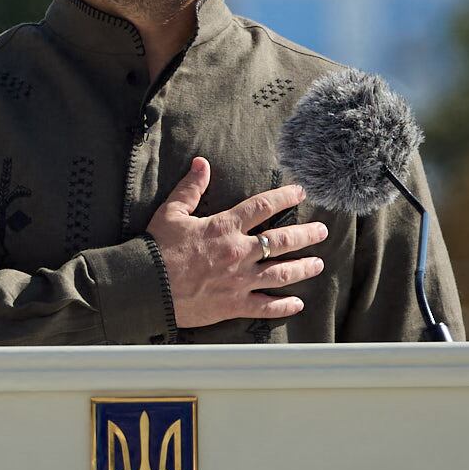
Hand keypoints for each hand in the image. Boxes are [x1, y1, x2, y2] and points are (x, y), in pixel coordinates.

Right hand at [142, 157, 325, 329]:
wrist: (146, 286)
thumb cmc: (157, 248)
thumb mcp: (172, 212)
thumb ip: (191, 188)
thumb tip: (201, 163)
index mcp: (225, 227)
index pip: (263, 207)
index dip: (285, 197)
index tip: (301, 192)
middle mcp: (239, 253)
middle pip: (282, 240)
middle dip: (306, 235)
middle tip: (322, 231)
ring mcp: (239, 281)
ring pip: (281, 273)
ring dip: (303, 268)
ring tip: (319, 263)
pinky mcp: (233, 305)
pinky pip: (264, 306)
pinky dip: (283, 306)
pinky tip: (297, 304)